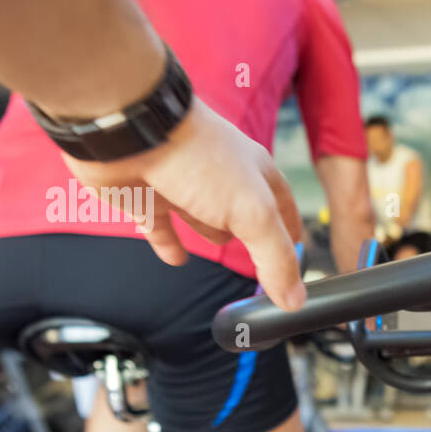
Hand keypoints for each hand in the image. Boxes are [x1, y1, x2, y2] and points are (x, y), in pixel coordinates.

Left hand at [63, 100, 305, 310]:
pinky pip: (161, 228)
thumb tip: (293, 299)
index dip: (292, 237)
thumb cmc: (198, 158)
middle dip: (252, 236)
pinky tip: (176, 259)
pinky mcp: (148, 195)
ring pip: (203, 219)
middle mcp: (222, 179)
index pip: (284, 212)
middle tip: (258, 262)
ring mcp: (184, 186)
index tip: (297, 263)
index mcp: (255, 176)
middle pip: (243, 217)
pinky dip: (168, 243)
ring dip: (209, 232)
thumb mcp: (254, 213)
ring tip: (218, 245)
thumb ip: (276, 258)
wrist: (133, 131)